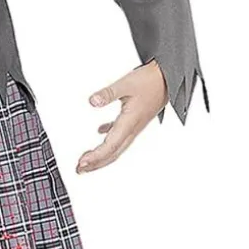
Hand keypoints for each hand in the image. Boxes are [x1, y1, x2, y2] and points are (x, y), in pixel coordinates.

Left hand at [75, 59, 167, 173]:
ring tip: (87, 160)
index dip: (95, 156)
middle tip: (80, 169)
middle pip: (113, 153)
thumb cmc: (151, 81)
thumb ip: (108, 93)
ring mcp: (135, 126)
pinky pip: (120, 135)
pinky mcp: (135, 120)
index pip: (110, 145)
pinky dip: (109, 139)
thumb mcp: (126, 84)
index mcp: (129, 122)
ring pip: (116, 147)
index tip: (82, 162)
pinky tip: (100, 133)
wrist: (168, 78)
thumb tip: (92, 101)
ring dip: (101, 155)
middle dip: (96, 163)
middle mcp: (133, 128)